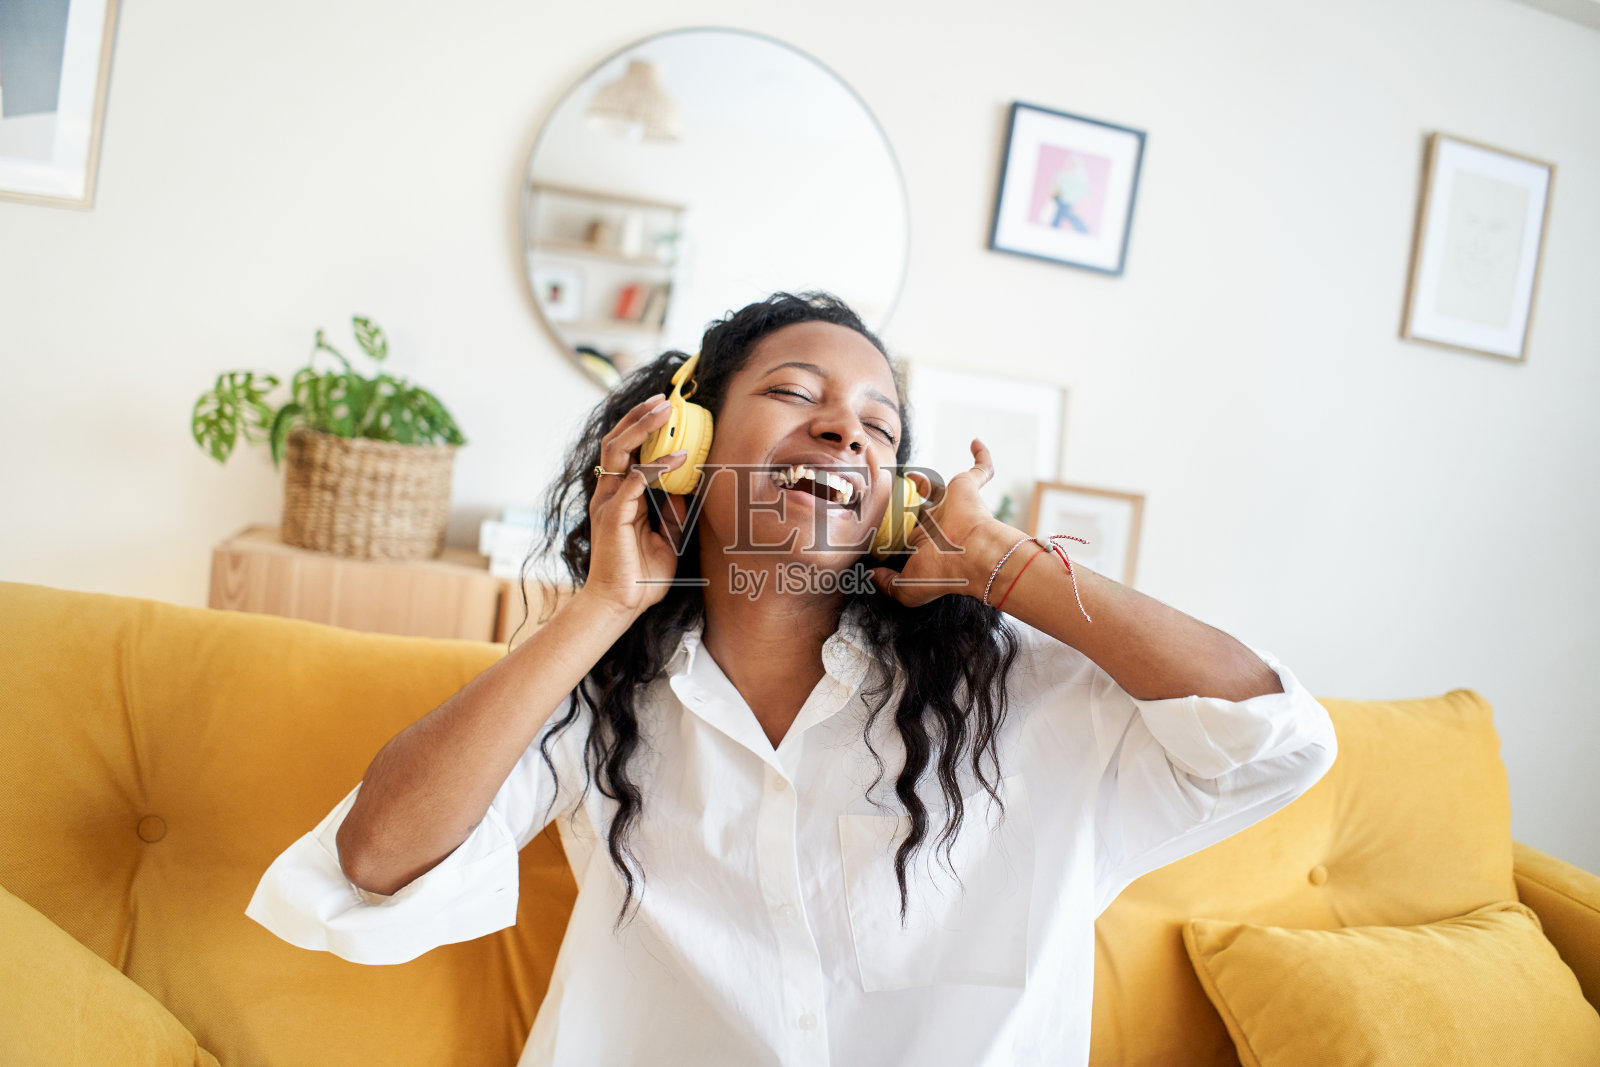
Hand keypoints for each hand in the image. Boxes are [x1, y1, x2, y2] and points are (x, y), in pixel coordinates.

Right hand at [581, 395, 689, 616]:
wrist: (619, 606)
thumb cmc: (640, 578)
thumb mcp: (667, 540)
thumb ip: (674, 515)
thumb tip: (688, 491)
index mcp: (618, 498)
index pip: (625, 453)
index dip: (640, 429)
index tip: (663, 411)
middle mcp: (609, 495)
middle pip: (616, 442)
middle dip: (638, 417)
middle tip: (663, 399)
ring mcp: (608, 503)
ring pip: (618, 451)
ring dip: (642, 427)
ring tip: (665, 410)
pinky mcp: (613, 515)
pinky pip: (635, 480)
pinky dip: (658, 465)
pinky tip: (680, 458)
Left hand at [870, 438, 1018, 607]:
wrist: (975, 555)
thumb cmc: (944, 571)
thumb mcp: (907, 588)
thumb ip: (887, 583)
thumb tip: (872, 575)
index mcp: (927, 544)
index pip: (907, 536)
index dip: (893, 532)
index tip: (875, 524)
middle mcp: (940, 525)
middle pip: (916, 511)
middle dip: (901, 507)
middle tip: (879, 495)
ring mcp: (954, 505)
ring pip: (936, 489)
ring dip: (924, 481)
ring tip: (905, 473)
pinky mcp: (967, 488)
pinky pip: (980, 468)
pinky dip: (982, 455)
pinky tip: (974, 442)